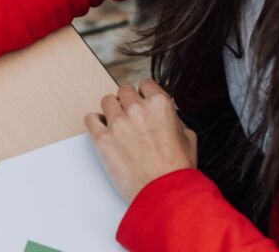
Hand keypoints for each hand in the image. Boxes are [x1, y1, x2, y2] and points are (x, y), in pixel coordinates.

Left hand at [84, 79, 197, 201]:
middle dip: (127, 102)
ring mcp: (117, 123)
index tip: (142, 103)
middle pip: (124, 91)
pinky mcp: (101, 138)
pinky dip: (95, 122)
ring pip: (106, 101)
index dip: (144, 95)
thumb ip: (174, 118)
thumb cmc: (177, 169)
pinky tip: (103, 130)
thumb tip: (165, 114)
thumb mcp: (188, 137)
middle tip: (131, 117)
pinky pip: (90, 118)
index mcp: (160, 104)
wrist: (164, 192)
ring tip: (117, 125)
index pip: (145, 84)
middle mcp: (137, 109)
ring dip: (111, 110)